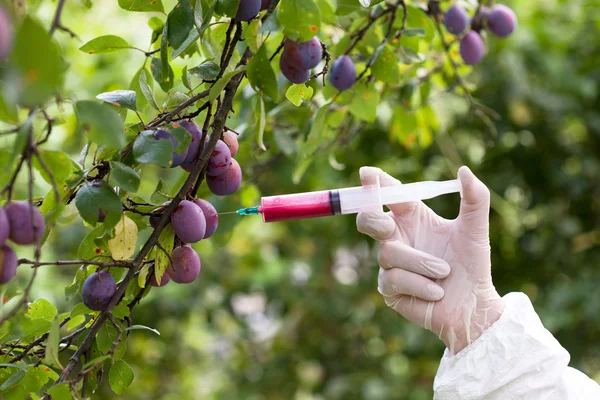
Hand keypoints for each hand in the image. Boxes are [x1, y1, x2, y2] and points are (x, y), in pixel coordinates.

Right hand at [356, 166, 503, 353]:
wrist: (473, 305)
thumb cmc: (472, 266)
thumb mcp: (475, 230)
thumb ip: (474, 199)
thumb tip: (464, 170)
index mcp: (413, 218)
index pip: (391, 195)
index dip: (376, 183)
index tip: (368, 174)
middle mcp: (397, 237)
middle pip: (367, 219)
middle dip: (370, 219)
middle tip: (387, 226)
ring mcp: (390, 263)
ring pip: (389, 252)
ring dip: (421, 263)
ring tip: (445, 272)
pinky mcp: (389, 288)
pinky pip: (394, 279)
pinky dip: (420, 284)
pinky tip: (436, 292)